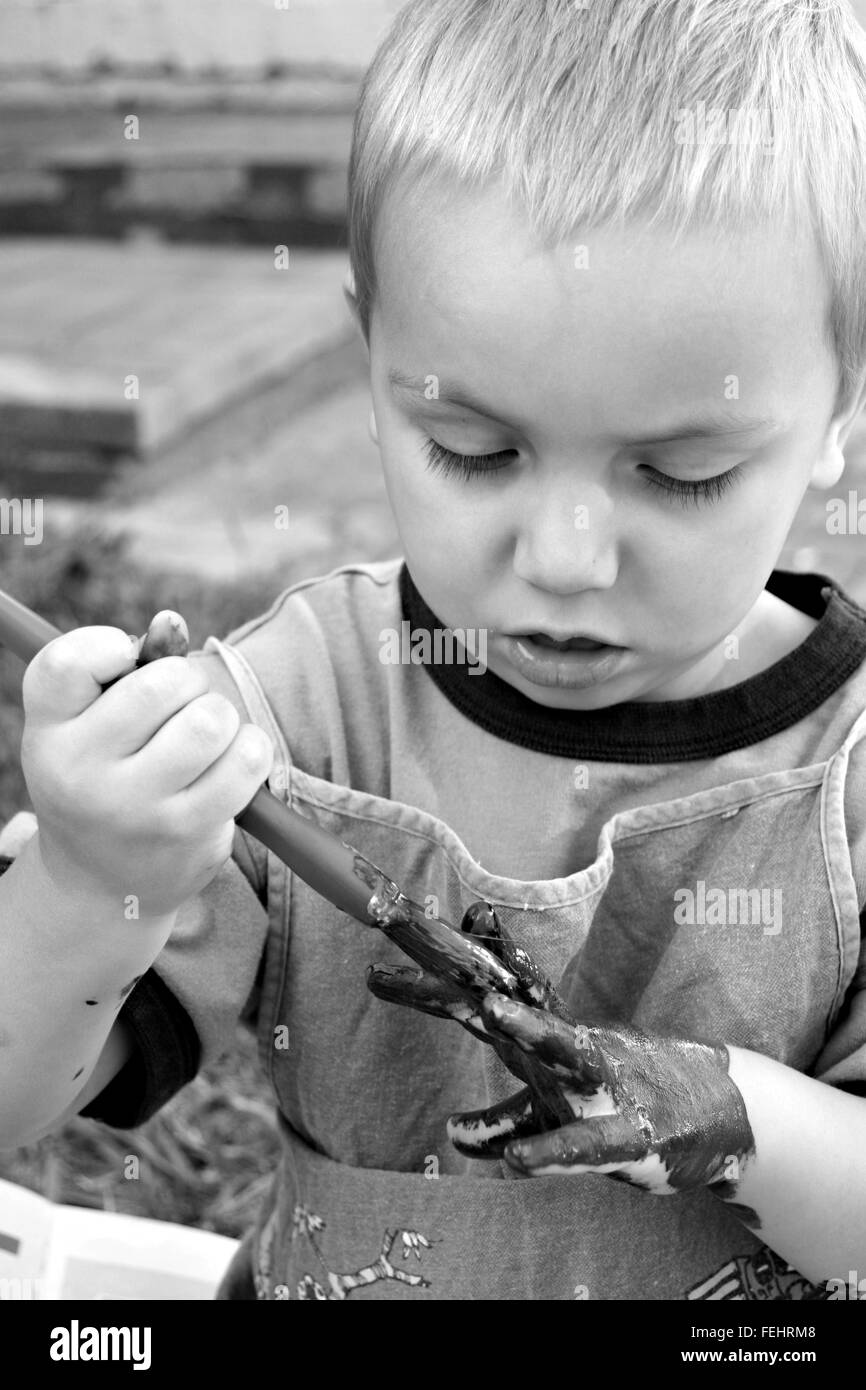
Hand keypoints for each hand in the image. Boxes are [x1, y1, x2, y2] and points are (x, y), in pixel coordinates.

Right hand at [21, 611, 272, 919]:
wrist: (104, 884)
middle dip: (185, 682)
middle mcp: (80, 771)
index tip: (123, 663)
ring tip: (205, 737)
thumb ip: (128, 664)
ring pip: (211, 720)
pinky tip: (231, 763)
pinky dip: (251, 751)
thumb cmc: (107, 775)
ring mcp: (134, 806)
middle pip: (161, 683)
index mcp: (47, 732)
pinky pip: (246, 760)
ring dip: (222, 717)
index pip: (69, 661)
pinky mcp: (187, 830)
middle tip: (176, 709)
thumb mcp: (92, 722)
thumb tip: (171, 623)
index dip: (110, 646)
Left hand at [368, 901, 755, 1198]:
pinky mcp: (629, 1134)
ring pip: (558, 1049)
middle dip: (444, 956)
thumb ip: (500, 1115)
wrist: (717, 1109)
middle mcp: (560, 1043)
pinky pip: (585, 1145)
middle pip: (494, 991)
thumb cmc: (623, 1101)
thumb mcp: (550, 1109)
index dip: (425, 952)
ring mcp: (596, 1083)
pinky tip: (515, 1162)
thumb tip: (452, 1133)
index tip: (377, 909)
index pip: (471, 983)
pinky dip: (553, 1151)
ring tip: (487, 1013)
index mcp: (536, 1032)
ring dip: (525, 1031)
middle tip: (391, 915)